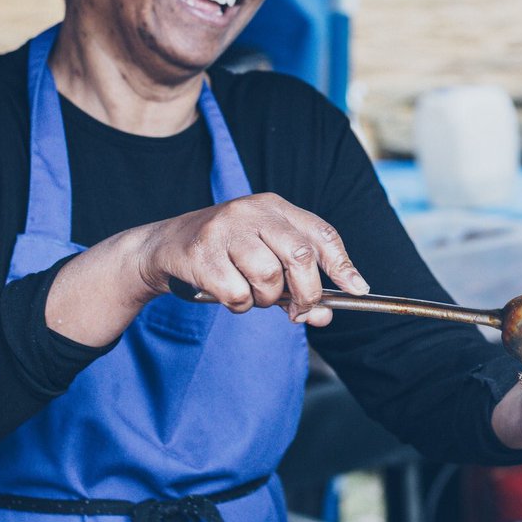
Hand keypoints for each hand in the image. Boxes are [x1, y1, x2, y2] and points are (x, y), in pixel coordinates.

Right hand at [138, 193, 368, 324]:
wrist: (165, 246)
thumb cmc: (225, 254)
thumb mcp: (265, 257)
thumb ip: (296, 284)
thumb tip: (324, 315)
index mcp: (274, 207)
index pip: (321, 233)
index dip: (343, 265)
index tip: (357, 289)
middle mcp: (252, 211)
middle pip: (301, 256)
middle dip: (307, 292)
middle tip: (299, 310)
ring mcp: (225, 229)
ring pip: (268, 278)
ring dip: (265, 300)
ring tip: (250, 293)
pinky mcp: (202, 253)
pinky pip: (237, 294)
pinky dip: (238, 305)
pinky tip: (226, 293)